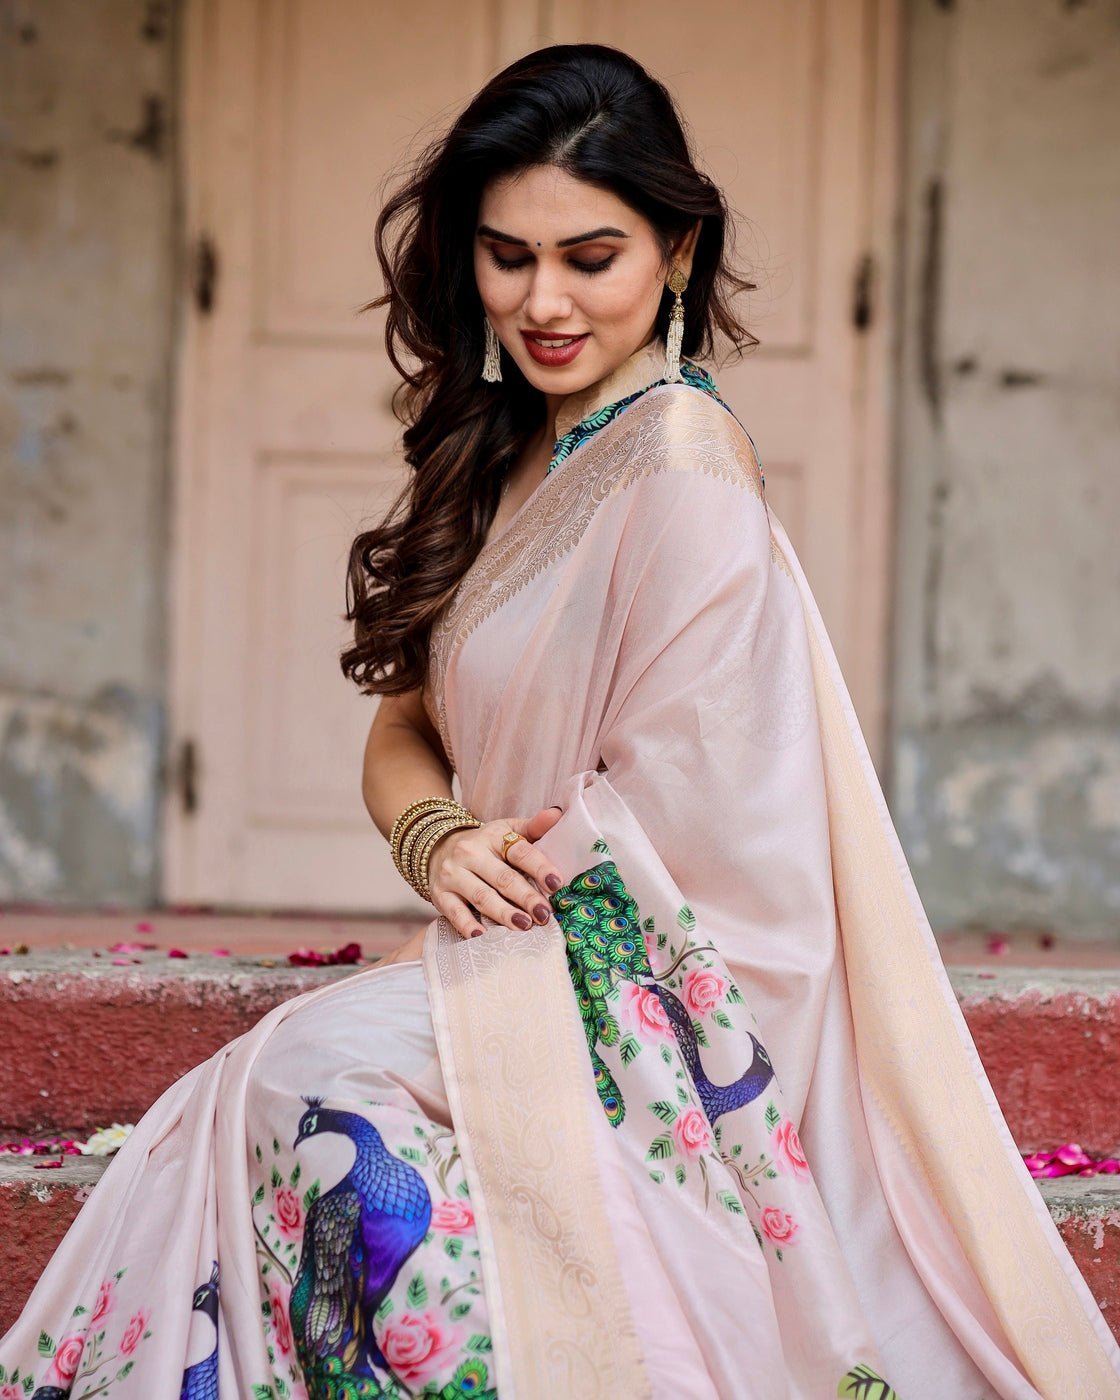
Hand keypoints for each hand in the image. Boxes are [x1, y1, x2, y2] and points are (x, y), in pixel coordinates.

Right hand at [426, 806, 564, 939]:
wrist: (439, 848)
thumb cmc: (484, 845)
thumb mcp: (507, 830)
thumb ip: (533, 827)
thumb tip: (557, 814)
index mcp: (494, 836)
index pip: (520, 852)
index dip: (540, 867)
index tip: (557, 883)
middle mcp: (471, 853)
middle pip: (502, 877)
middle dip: (525, 897)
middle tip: (544, 914)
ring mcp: (454, 874)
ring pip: (481, 896)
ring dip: (503, 913)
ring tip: (524, 925)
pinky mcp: (440, 894)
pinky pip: (454, 912)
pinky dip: (467, 925)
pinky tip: (482, 936)